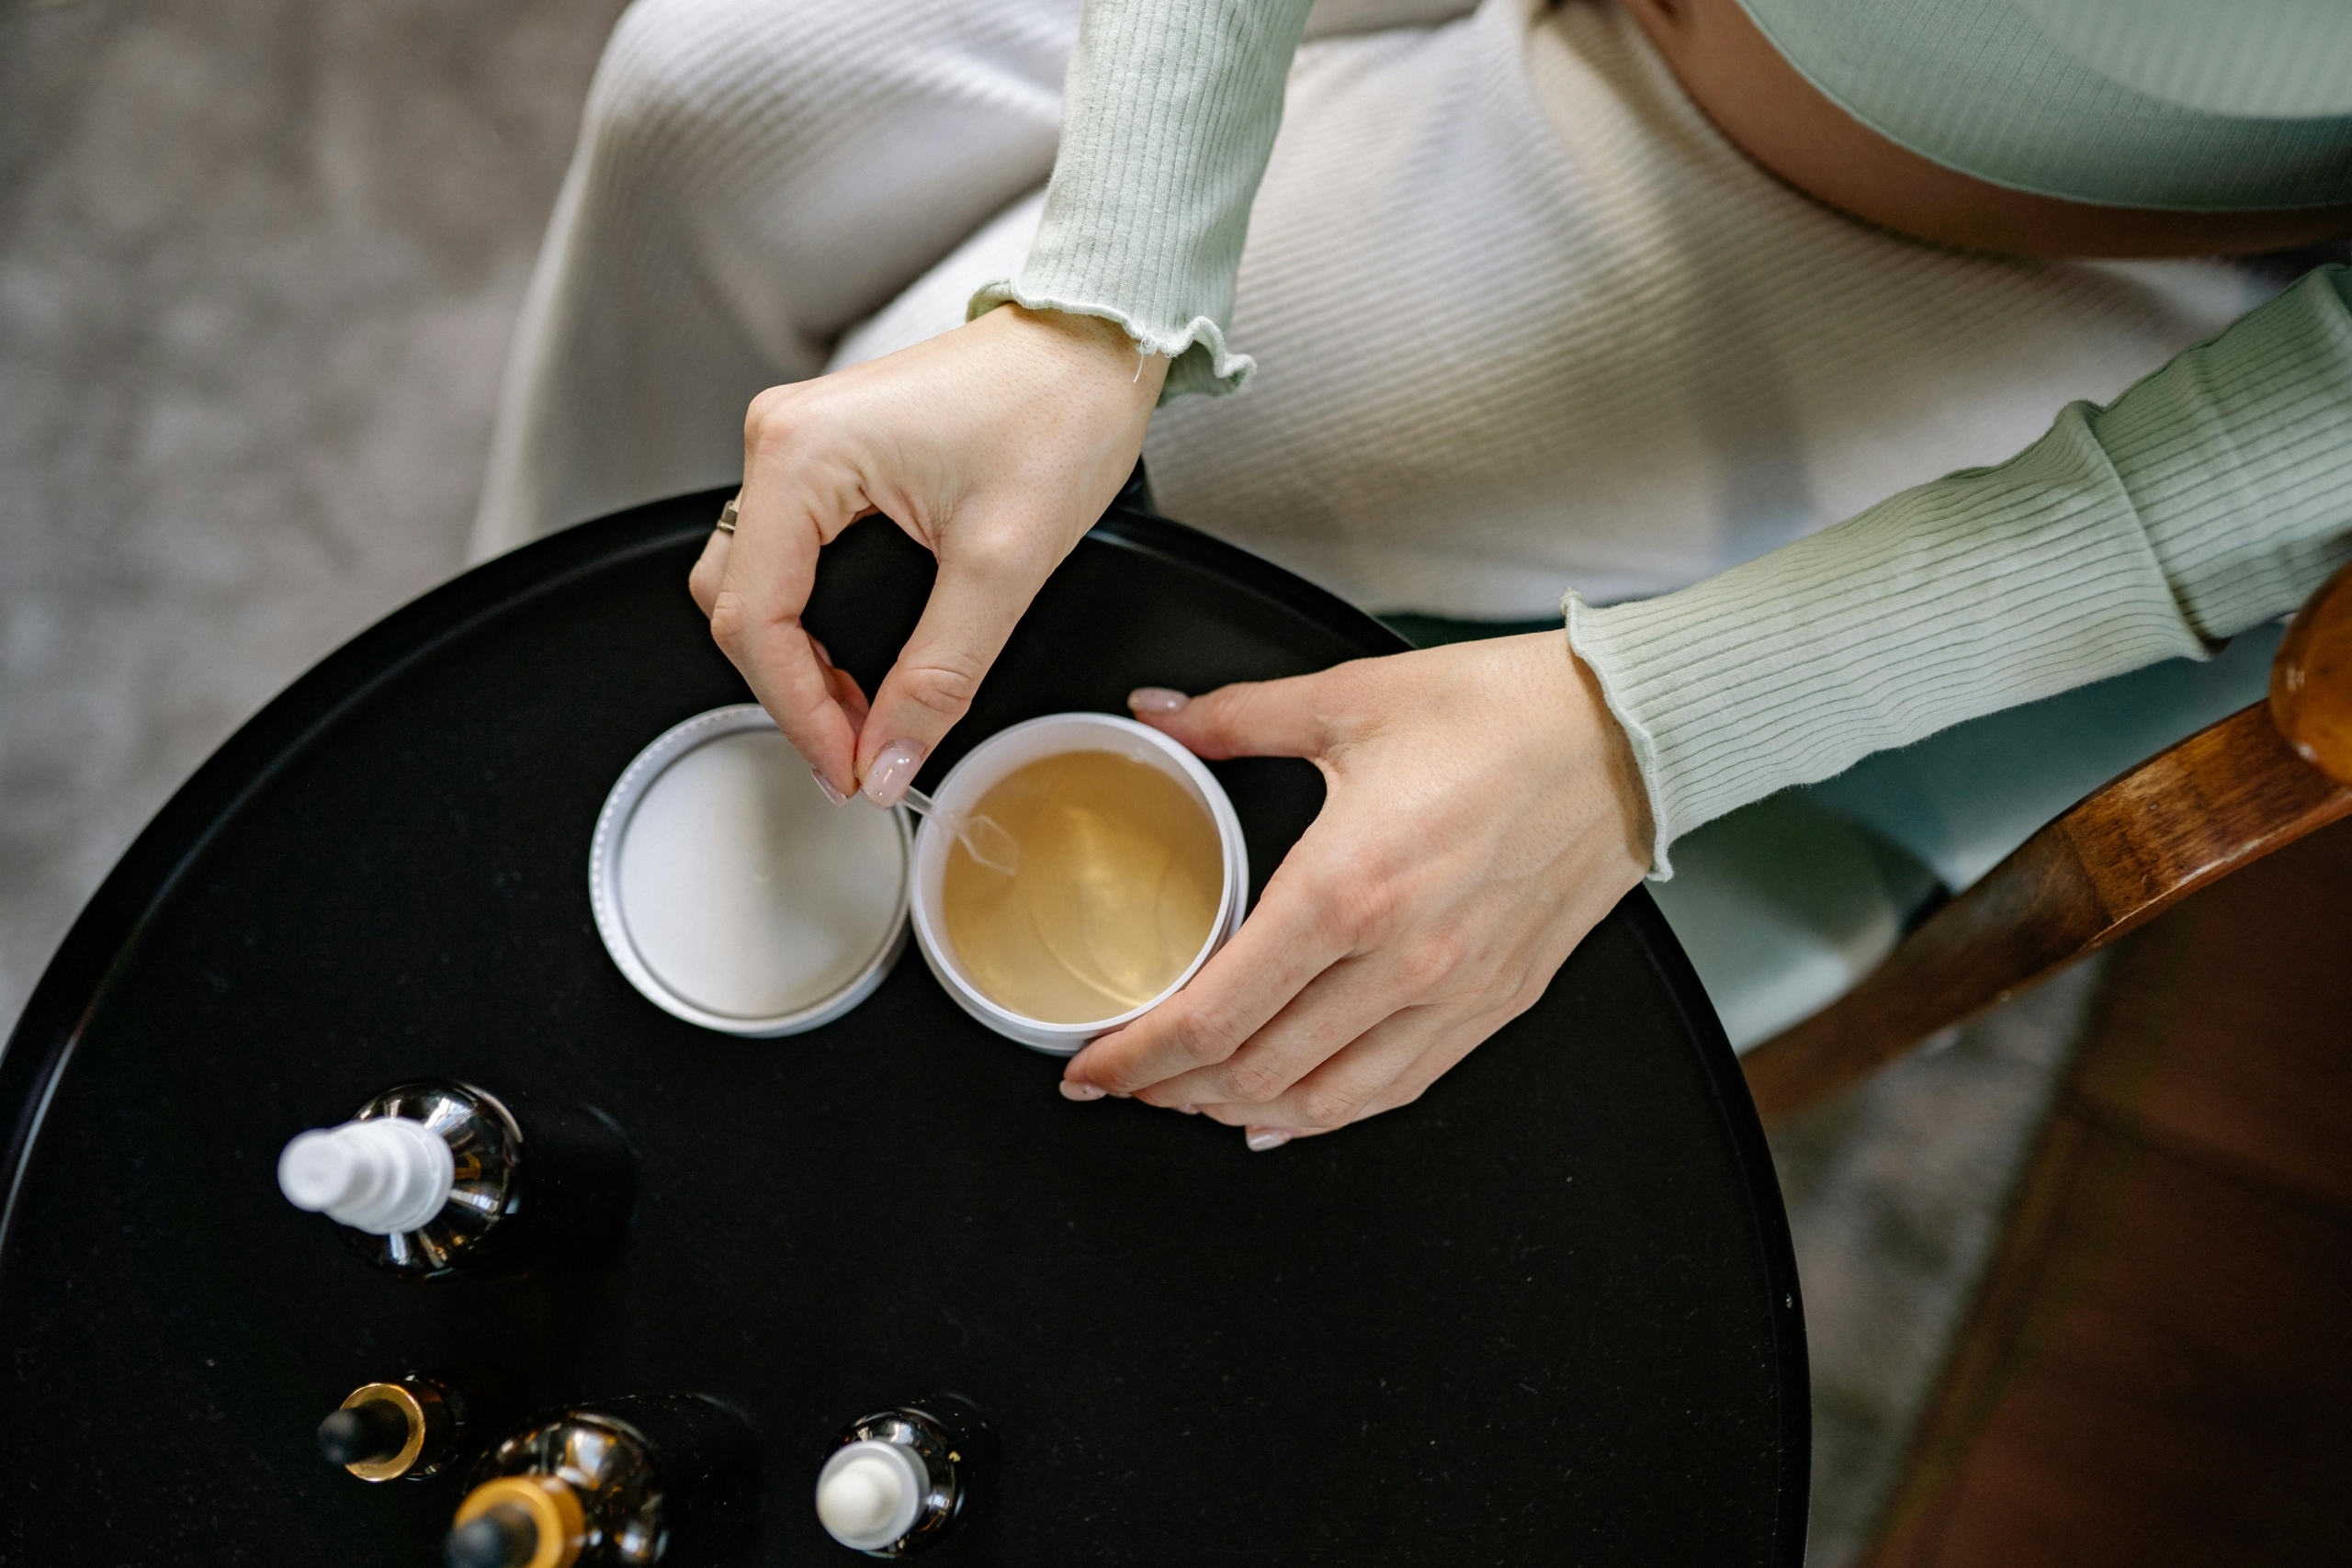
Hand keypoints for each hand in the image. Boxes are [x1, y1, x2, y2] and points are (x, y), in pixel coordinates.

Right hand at [689, 305, 1166, 800]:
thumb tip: (888, 756)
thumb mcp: (1004, 564)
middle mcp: (782, 440)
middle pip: (738, 605)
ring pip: (755, 585)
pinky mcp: (830, 457)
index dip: (798, 712)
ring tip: (864, 718)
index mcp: (802, 454)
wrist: (1096, 345)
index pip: (756, 619)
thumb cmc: (1058, 410)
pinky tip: (863, 663)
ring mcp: (801, 446)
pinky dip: (813, 620)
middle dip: (792, 693)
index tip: (848, 768)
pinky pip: (789, 558)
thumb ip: (939, 675)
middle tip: (856, 756)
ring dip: (798, 660)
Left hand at [1062, 633, 1651, 1149]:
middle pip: (1256, 1071)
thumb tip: (1158, 715)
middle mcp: (1400, 960)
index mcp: (1347, 888)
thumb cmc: (1506, 711)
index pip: (1216, 1015)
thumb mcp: (1349, 699)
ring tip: (1188, 1100)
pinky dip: (1329, 1114)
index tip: (1091, 1067)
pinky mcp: (1498, 1002)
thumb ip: (1236, 719)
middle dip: (1171, 1091)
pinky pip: (1398, 1087)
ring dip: (1241, 1110)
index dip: (1138, 1057)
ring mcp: (1454, 992)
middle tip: (1123, 1081)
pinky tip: (1287, 1115)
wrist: (1632, 732)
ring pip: (1325, 1099)